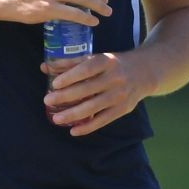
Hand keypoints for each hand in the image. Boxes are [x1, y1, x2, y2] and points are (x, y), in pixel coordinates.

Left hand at [41, 51, 155, 135]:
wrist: (144, 72)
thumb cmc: (113, 64)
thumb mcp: (97, 58)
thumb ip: (71, 63)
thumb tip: (44, 67)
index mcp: (108, 61)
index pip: (87, 68)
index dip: (71, 76)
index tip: (54, 83)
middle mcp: (115, 78)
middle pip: (88, 89)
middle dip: (65, 96)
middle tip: (47, 100)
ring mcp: (120, 95)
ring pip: (93, 107)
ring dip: (73, 115)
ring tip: (56, 118)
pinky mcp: (123, 109)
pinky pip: (103, 120)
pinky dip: (88, 127)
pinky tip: (73, 131)